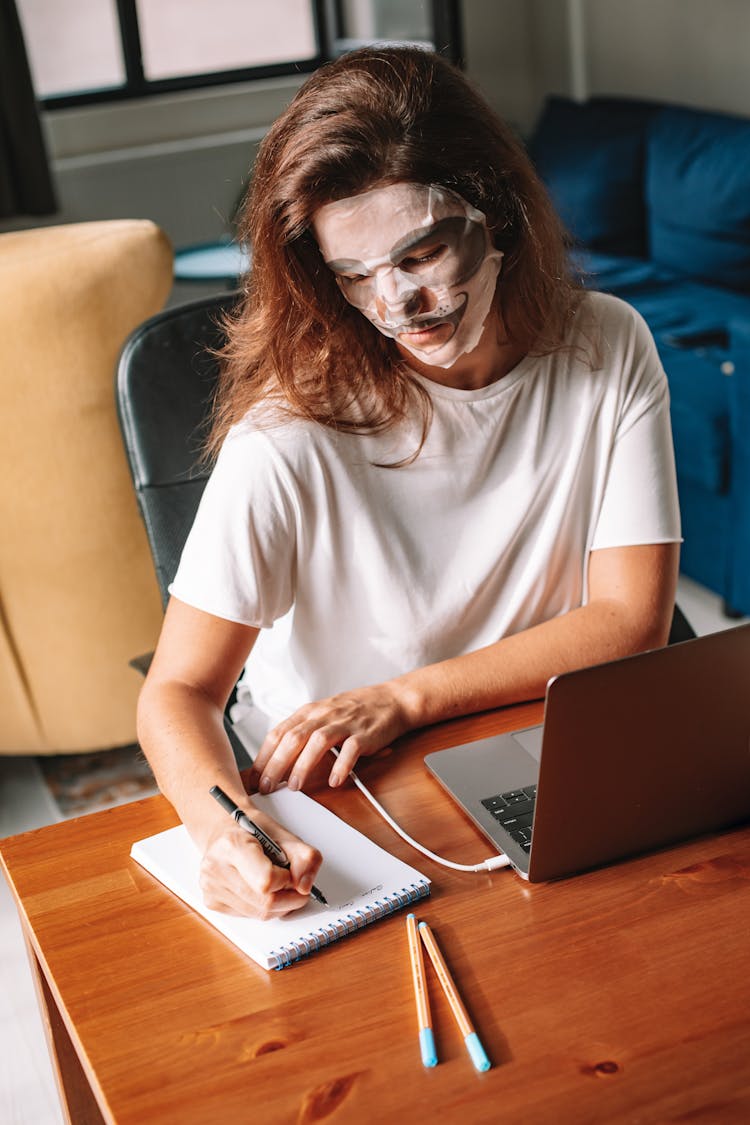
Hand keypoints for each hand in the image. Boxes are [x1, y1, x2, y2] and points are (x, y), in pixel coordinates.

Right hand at [199, 808, 321, 918]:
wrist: (226, 832)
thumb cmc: (253, 832)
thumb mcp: (284, 835)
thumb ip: (305, 857)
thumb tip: (305, 886)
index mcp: (233, 844)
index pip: (267, 881)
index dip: (287, 880)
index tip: (289, 870)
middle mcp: (216, 867)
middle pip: (265, 903)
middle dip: (289, 897)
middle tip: (292, 883)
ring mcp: (211, 887)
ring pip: (259, 914)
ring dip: (279, 905)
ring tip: (277, 884)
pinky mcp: (212, 902)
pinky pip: (250, 916)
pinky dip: (263, 908)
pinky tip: (260, 890)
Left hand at [250, 681, 412, 793]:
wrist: (392, 700)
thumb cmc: (355, 711)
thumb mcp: (323, 715)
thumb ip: (302, 733)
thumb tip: (277, 760)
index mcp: (309, 712)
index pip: (278, 733)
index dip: (264, 756)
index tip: (254, 777)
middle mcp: (324, 715)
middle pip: (293, 738)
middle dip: (276, 764)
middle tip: (267, 786)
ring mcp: (345, 723)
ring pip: (317, 742)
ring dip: (303, 766)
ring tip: (295, 786)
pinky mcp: (365, 734)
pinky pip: (351, 749)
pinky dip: (341, 766)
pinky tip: (334, 781)